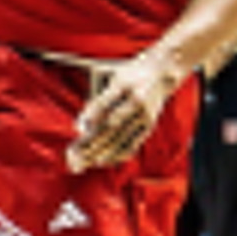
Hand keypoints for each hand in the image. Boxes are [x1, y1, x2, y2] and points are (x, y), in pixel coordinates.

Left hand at [70, 48, 187, 168]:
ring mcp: (144, 114)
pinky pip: (133, 143)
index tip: (78, 129)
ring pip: (121, 137)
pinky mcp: (149, 124)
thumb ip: (95, 98)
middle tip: (75, 154)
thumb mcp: (110, 76)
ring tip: (84, 162)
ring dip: (101, 152)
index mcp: (124, 84)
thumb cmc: (127, 74)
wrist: (161, 73)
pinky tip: (104, 160)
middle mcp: (137, 100)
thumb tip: (81, 127)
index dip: (91, 116)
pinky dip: (117, 154)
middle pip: (111, 124)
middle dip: (92, 141)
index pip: (104, 102)